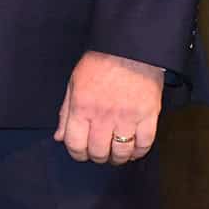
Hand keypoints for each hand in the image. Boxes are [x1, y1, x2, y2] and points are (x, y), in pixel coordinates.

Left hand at [54, 50, 162, 164]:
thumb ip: (65, 112)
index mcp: (81, 106)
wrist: (129, 50)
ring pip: (121, 153)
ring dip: (117, 158)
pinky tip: (132, 149)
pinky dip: (138, 152)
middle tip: (98, 152)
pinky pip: (144, 145)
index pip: (75, 144)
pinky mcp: (148, 117)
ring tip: (115, 153)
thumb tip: (59, 137)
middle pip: (98, 152)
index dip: (76, 153)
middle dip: (96, 157)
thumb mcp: (74, 84)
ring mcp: (127, 117)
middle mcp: (103, 115)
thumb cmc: (99, 64)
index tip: (80, 152)